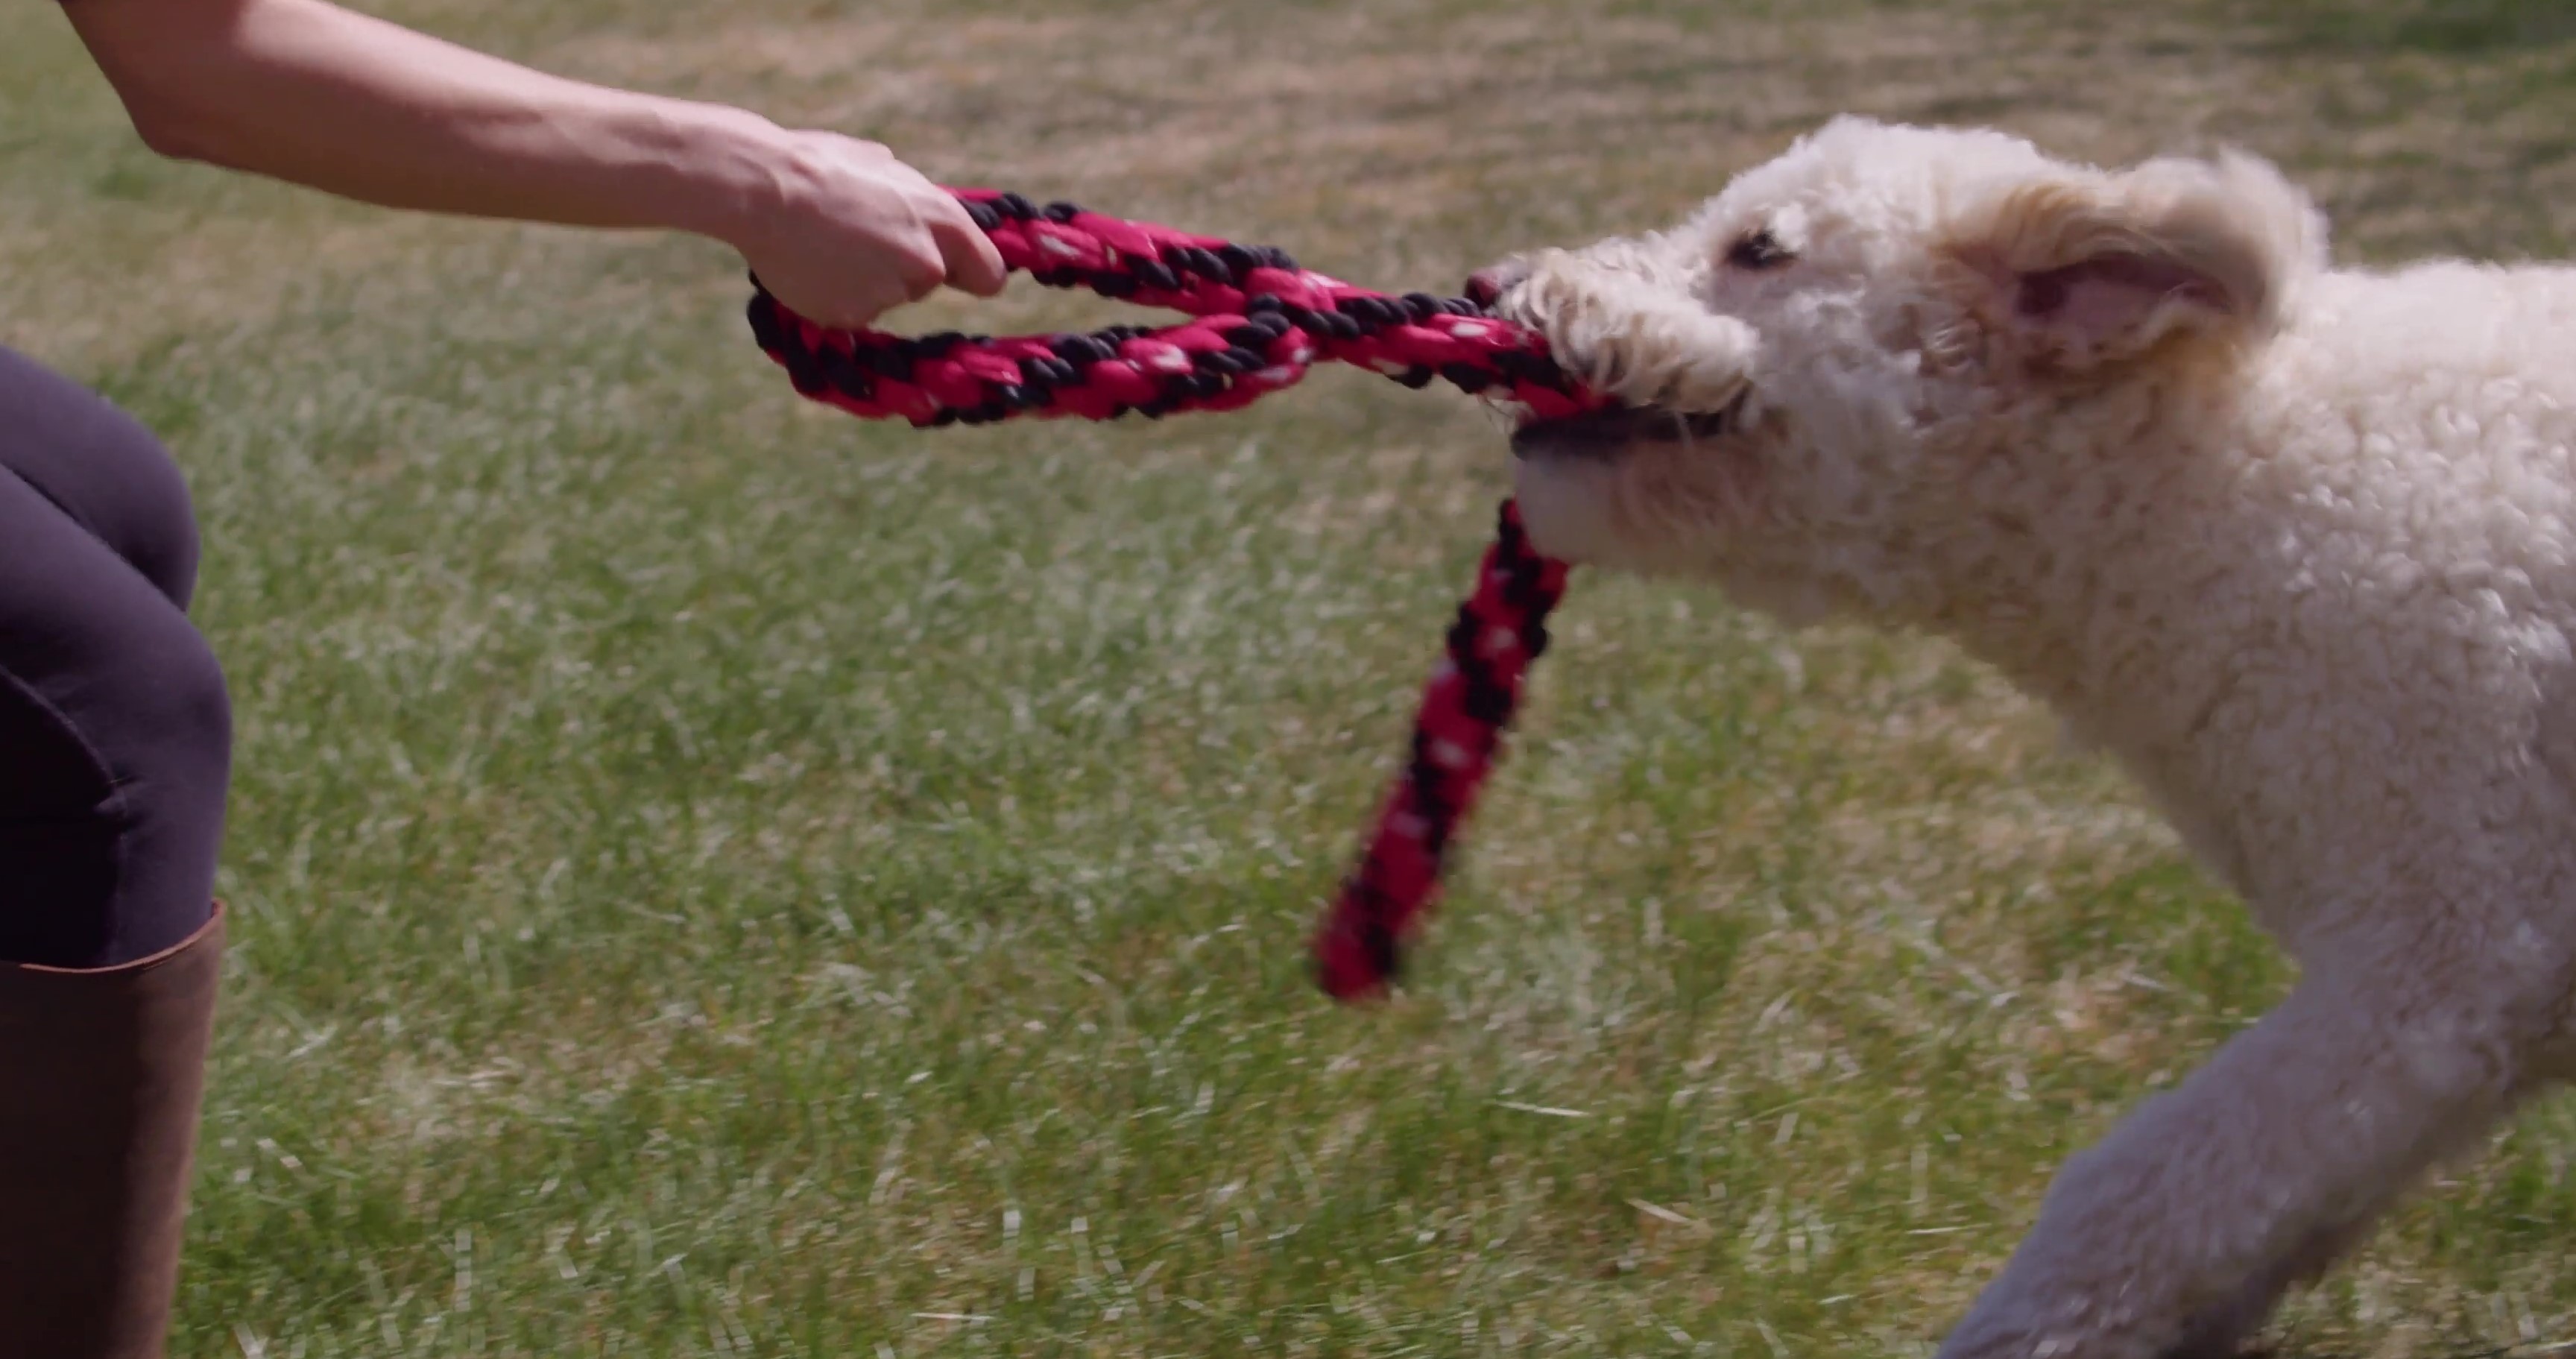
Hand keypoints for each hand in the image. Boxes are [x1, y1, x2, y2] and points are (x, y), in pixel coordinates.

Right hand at [729, 131, 1006, 328]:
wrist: (762, 188)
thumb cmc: (821, 165)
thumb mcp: (884, 167)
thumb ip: (916, 200)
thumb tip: (925, 209)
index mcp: (943, 221)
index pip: (989, 274)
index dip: (973, 273)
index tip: (961, 274)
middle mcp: (926, 263)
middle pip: (930, 280)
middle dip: (906, 267)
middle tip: (861, 237)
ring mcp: (889, 294)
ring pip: (888, 294)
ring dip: (866, 278)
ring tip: (827, 242)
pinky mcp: (852, 316)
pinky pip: (853, 309)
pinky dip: (835, 294)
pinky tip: (811, 264)